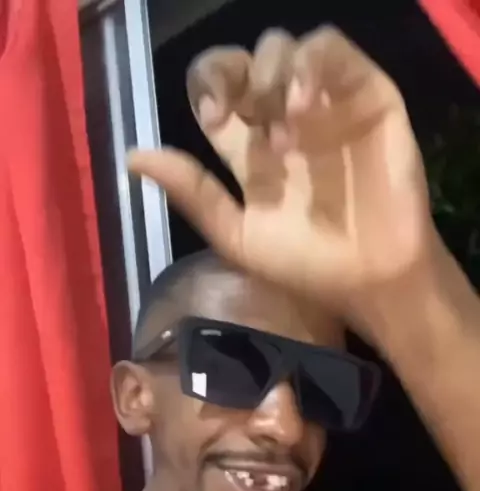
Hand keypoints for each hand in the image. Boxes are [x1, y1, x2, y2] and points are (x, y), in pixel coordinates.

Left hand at [128, 27, 435, 317]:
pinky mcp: (365, 95)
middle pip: (247, 61)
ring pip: (286, 48)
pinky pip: (332, 51)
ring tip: (284, 130)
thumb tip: (133, 157)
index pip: (217, 91)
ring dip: (272, 77)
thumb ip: (193, 193)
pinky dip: (311, 66)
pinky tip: (304, 108)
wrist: (372, 280)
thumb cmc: (308, 266)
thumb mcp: (238, 236)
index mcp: (249, 150)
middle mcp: (283, 119)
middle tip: (243, 113)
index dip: (209, 86)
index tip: (214, 114)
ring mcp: (324, 105)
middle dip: (235, 75)